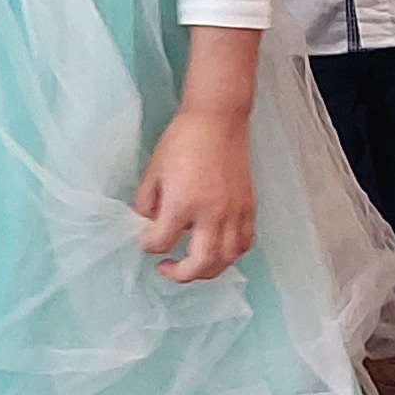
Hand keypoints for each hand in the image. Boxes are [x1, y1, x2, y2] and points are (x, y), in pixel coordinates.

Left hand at [132, 103, 257, 284]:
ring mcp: (234, 213)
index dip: (148, 246)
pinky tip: (218, 250)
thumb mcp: (153, 171)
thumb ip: (146, 203)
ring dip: (208, 270)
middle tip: (167, 269)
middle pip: (200, 264)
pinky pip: (245, 243)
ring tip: (192, 265)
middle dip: (181, 274)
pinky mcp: (249, 207)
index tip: (145, 241)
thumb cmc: (182, 140)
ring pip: (226, 259)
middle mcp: (211, 214)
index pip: (161, 241)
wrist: (217, 120)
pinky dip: (232, 254)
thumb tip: (146, 225)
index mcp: (182, 203)